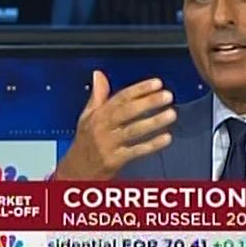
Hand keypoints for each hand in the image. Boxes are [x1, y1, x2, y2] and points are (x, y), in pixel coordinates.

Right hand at [55, 70, 175, 179]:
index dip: (139, 89)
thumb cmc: (85, 143)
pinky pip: (136, 151)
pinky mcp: (114, 160)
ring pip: (133, 131)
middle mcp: (102, 128)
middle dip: (148, 102)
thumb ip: (97, 96)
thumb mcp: (87, 117)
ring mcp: (108, 144)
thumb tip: (99, 74)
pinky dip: (152, 145)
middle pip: (127, 112)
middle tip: (167, 96)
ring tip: (171, 114)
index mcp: (98, 115)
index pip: (120, 98)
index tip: (157, 83)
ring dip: (153, 122)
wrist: (74, 172)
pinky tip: (166, 138)